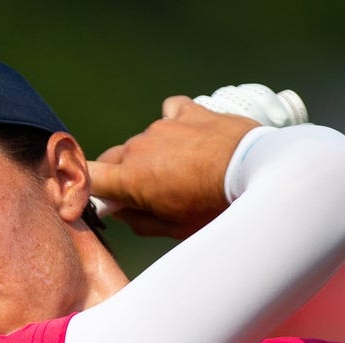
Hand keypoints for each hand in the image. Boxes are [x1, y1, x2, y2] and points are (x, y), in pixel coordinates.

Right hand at [87, 96, 258, 238]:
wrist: (257, 173)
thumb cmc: (216, 208)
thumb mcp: (176, 230)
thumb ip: (140, 221)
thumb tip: (121, 212)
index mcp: (130, 179)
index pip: (87, 177)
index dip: (86, 186)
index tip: (98, 197)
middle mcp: (139, 147)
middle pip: (114, 159)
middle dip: (124, 176)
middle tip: (149, 196)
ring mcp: (163, 126)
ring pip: (144, 141)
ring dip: (154, 154)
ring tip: (185, 172)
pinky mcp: (188, 111)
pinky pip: (171, 114)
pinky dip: (175, 126)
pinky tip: (192, 139)